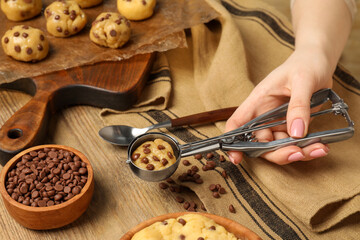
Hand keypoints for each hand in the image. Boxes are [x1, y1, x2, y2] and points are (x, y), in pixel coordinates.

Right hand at [225, 47, 332, 164]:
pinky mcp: (293, 126)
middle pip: (260, 143)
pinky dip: (308, 148)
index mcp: (257, 102)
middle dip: (277, 153)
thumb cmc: (305, 64)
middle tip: (297, 153)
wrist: (319, 62)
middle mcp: (264, 115)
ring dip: (297, 153)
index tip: (236, 158)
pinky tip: (321, 146)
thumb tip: (296, 132)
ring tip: (319, 149)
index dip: (232, 142)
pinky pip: (296, 144)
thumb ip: (298, 106)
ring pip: (279, 147)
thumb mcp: (302, 80)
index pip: (237, 124)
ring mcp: (278, 122)